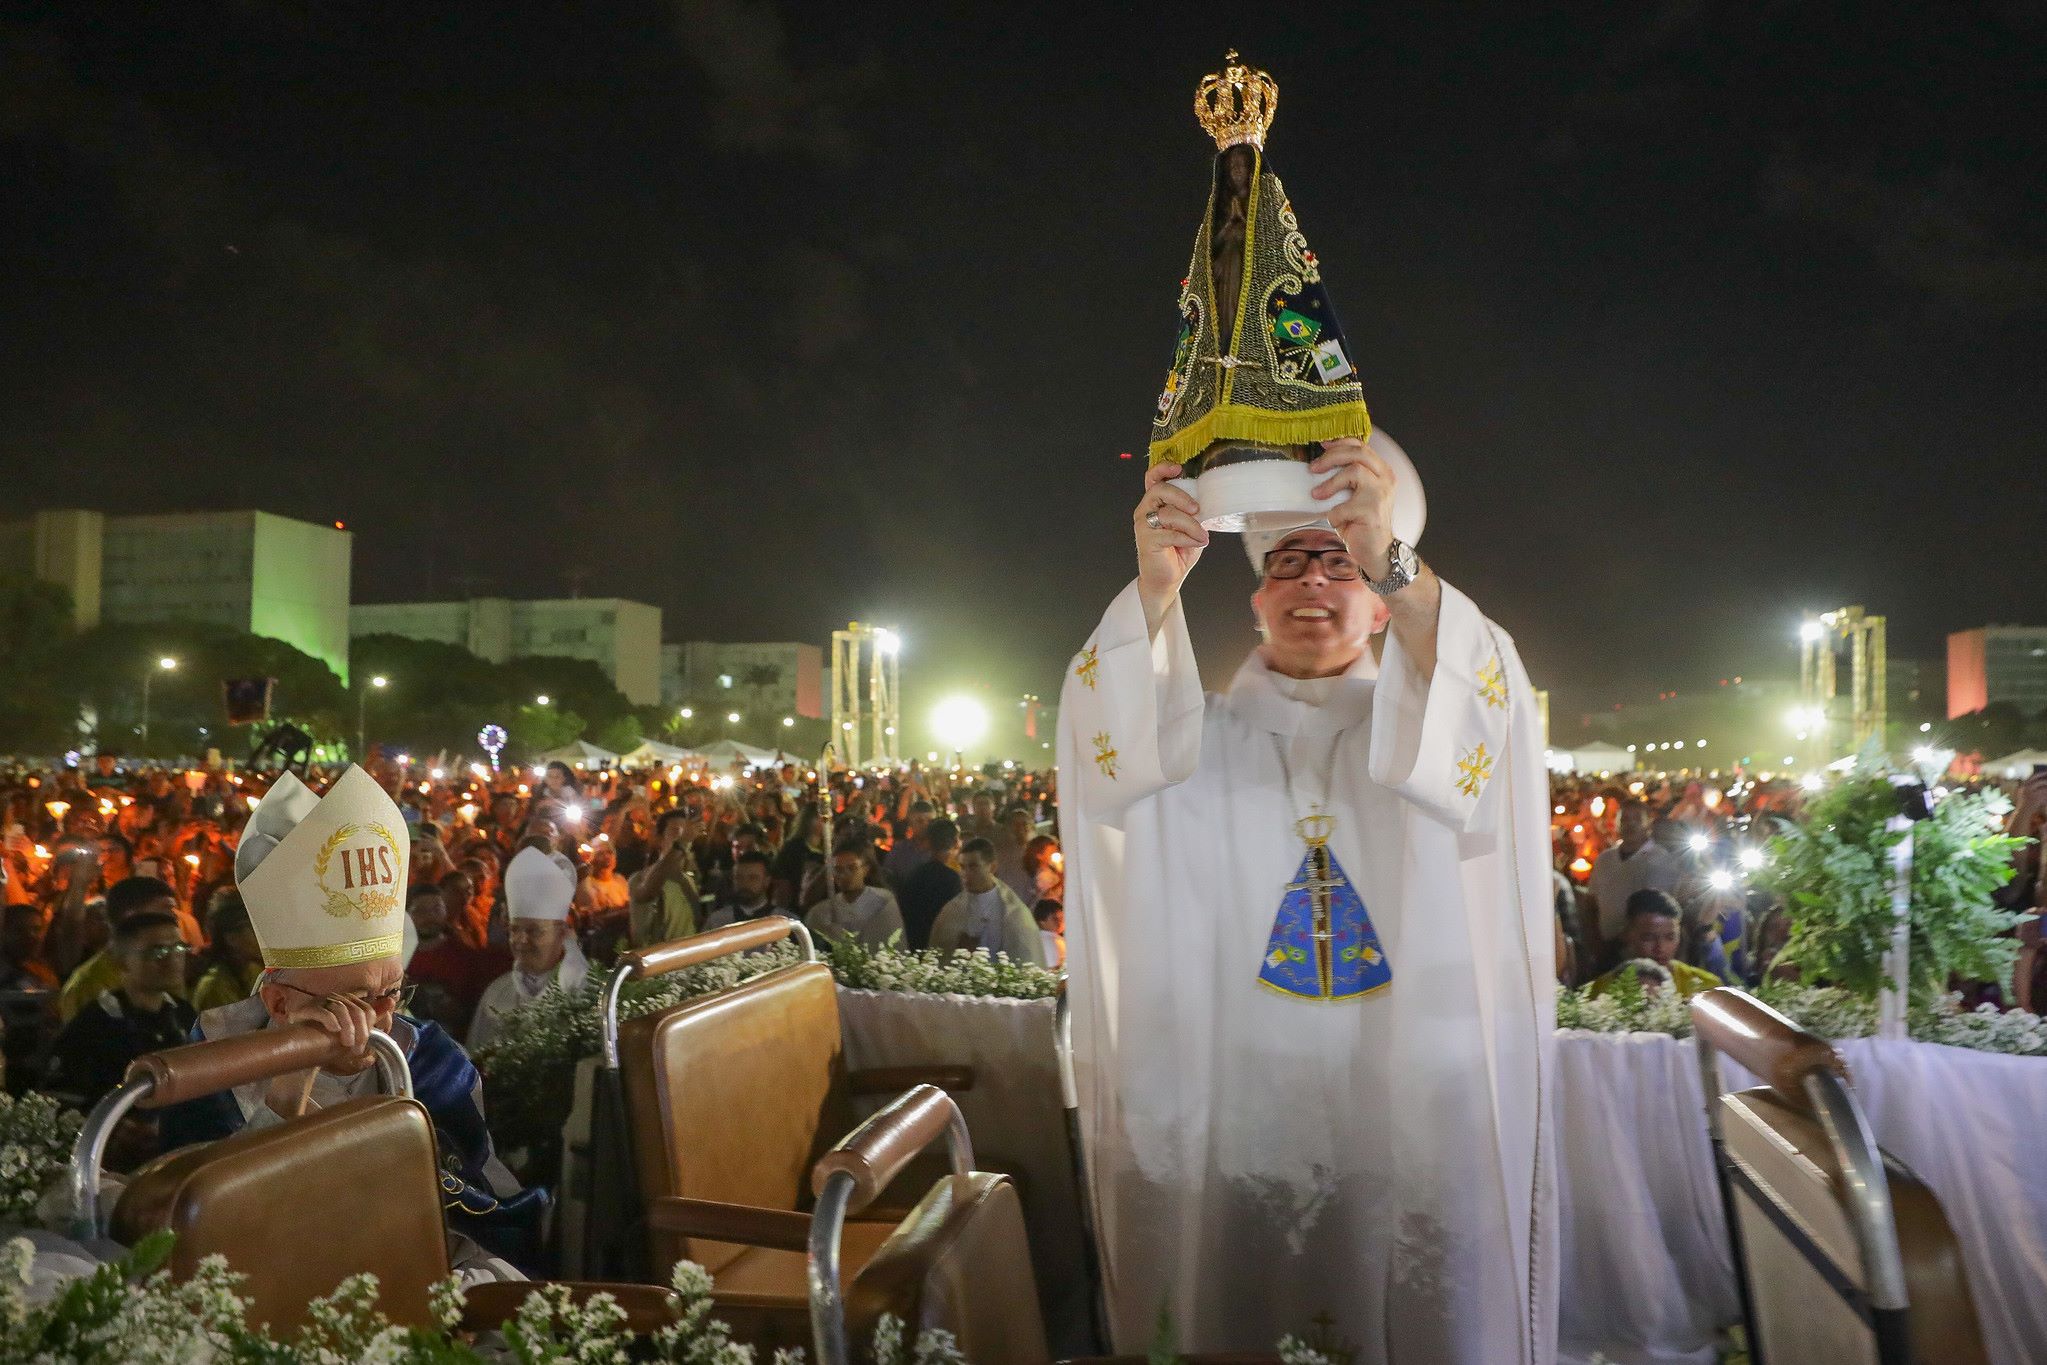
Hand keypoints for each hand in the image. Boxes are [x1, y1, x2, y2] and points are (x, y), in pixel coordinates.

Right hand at [282, 989, 377, 1063]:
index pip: (368, 1009)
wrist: (299, 1049)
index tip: (364, 1045)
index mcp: (349, 1002)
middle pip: (357, 1011)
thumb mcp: (351, 1033)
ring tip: (346, 1044)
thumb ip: (369, 1018)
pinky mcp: (306, 1009)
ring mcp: (321, 1002)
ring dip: (347, 1029)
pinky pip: (323, 1011)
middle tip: (356, 1049)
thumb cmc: (326, 1041)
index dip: (370, 1027)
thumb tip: (390, 1002)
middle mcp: (336, 998)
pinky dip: (331, 1021)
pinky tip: (333, 1031)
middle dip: (361, 1032)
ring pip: (342, 1010)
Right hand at [1133, 462, 1206, 629]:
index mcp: (1155, 503)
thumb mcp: (1190, 527)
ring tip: (1202, 535)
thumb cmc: (1177, 551)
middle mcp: (1145, 511)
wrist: (1166, 579)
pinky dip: (1187, 538)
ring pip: (1168, 514)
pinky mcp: (1146, 541)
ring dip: (1191, 525)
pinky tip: (1195, 544)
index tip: (1178, 469)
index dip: (1162, 469)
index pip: (1152, 479)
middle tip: (1197, 509)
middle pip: (1159, 490)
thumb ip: (1193, 513)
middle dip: (1181, 497)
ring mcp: (1143, 526)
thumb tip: (1207, 502)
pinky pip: (1170, 533)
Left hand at [1310, 438, 1396, 575]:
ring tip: (1317, 495)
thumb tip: (1318, 466)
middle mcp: (1385, 479)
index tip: (1322, 445)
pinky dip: (1333, 515)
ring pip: (1354, 472)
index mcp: (1382, 472)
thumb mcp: (1355, 495)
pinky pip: (1344, 506)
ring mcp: (1381, 494)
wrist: (1376, 551)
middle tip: (1313, 468)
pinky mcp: (1372, 511)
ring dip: (1330, 483)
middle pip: (1358, 453)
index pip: (1362, 446)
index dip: (1341, 443)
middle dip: (1331, 457)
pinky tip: (1336, 521)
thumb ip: (1346, 479)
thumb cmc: (1361, 522)